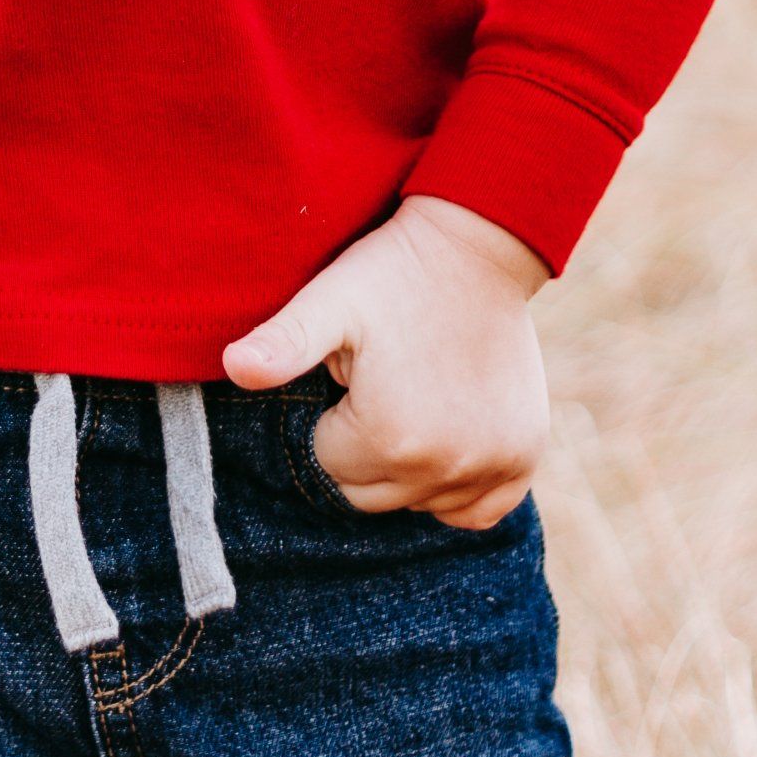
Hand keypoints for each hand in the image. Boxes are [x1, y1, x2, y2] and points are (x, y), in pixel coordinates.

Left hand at [222, 195, 551, 528]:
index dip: (334, 416)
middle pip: (374, 493)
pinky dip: (458, 487)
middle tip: (385, 380)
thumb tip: (233, 367)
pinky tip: (449, 437)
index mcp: (389, 439)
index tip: (355, 371)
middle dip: (367, 445)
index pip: (331, 464)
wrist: (475, 246)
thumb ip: (284, 342)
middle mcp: (444, 468)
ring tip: (416, 394)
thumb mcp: (331, 301)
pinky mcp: (523, 457)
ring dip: (410, 464)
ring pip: (420, 501)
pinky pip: (478, 511)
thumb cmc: (392, 272)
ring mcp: (491, 466)